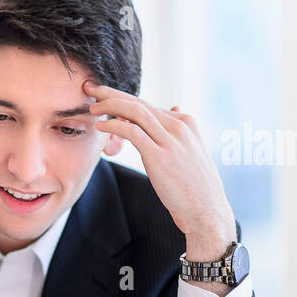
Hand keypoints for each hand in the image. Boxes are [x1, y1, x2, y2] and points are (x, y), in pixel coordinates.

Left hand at [84, 80, 235, 266]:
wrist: (206, 210)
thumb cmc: (195, 185)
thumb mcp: (191, 151)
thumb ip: (179, 130)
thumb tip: (174, 108)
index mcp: (185, 122)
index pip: (147, 103)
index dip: (122, 96)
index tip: (103, 92)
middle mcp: (179, 126)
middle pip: (139, 102)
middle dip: (111, 93)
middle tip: (89, 87)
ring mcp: (170, 140)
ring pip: (134, 112)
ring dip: (109, 106)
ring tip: (91, 107)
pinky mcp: (160, 155)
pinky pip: (132, 132)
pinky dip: (114, 125)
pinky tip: (101, 126)